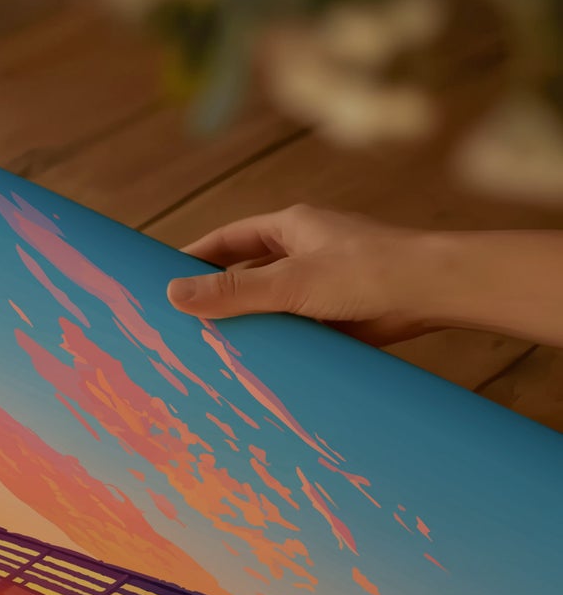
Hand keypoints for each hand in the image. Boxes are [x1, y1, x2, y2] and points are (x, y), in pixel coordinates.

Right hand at [166, 204, 436, 344]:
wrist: (433, 293)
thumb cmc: (366, 271)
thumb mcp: (289, 282)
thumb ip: (232, 291)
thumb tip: (172, 295)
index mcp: (291, 228)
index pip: (228, 240)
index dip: (195, 257)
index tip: (162, 279)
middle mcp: (304, 253)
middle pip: (246, 273)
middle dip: (216, 296)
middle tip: (179, 323)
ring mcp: (320, 285)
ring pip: (269, 306)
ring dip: (246, 325)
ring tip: (208, 352)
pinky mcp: (336, 316)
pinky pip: (293, 330)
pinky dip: (274, 345)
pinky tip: (254, 367)